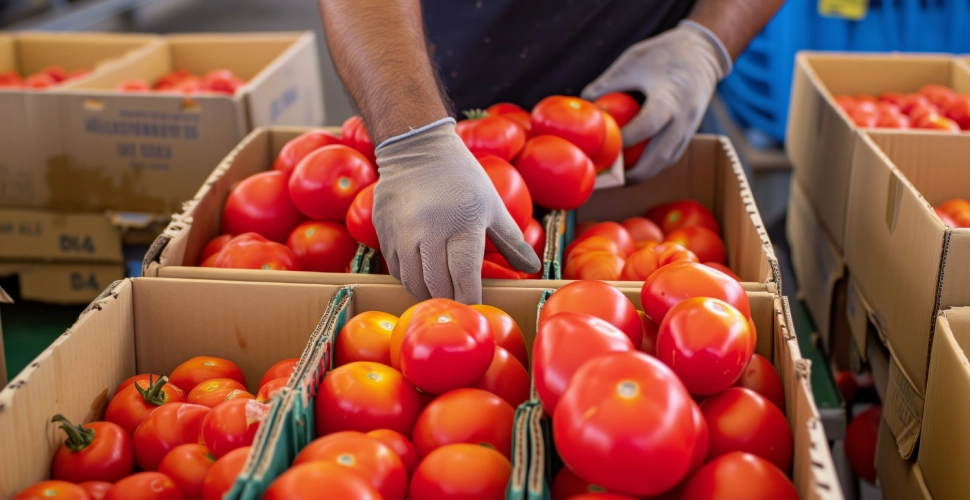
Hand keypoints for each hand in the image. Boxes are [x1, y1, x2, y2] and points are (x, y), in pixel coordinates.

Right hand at [373, 118, 540, 303]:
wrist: (416, 147)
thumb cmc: (462, 177)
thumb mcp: (492, 205)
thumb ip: (511, 240)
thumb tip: (532, 267)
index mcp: (462, 222)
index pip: (465, 277)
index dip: (471, 299)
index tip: (476, 309)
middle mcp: (429, 229)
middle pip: (437, 284)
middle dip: (449, 300)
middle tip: (458, 305)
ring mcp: (402, 231)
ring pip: (412, 281)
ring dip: (428, 293)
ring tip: (440, 293)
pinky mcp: (383, 230)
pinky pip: (395, 267)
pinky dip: (410, 277)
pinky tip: (422, 274)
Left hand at [582, 20, 731, 182]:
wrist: (702, 52)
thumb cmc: (663, 53)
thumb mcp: (631, 61)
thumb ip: (606, 84)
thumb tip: (582, 106)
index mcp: (670, 97)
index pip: (647, 126)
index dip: (624, 141)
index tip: (602, 149)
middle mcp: (683, 117)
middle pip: (659, 157)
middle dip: (633, 174)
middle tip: (608, 180)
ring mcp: (690, 128)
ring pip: (666, 162)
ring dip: (643, 174)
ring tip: (617, 179)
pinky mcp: (690, 133)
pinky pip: (671, 156)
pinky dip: (652, 165)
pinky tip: (633, 168)